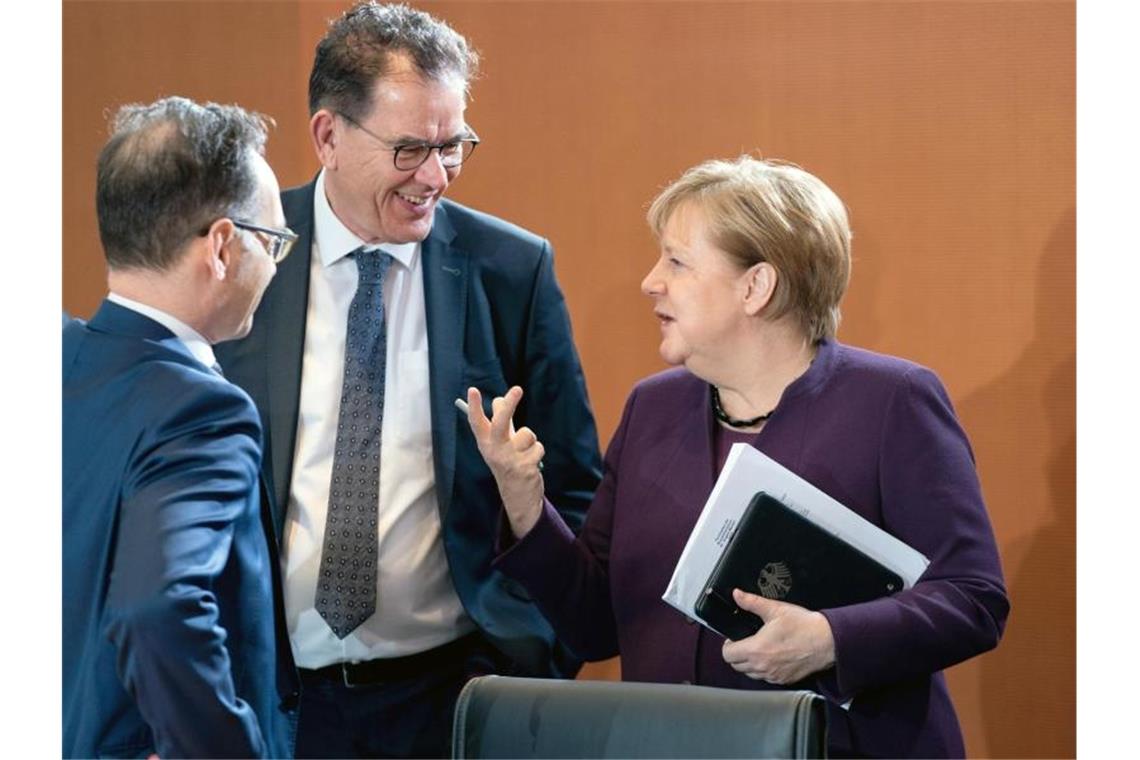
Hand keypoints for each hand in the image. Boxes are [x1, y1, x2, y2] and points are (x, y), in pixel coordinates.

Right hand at [464, 386, 544, 536]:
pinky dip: (537, 452)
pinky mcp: (525, 468)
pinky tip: (531, 463)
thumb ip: (500, 421)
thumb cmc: (508, 462)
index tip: (473, 390)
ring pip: (527, 434)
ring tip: (524, 452)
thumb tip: (499, 399)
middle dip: (509, 405)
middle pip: (501, 423)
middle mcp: (494, 452)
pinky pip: (538, 447)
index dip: (474, 406)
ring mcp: (509, 460)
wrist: (517, 496)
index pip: (476, 423)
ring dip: (530, 440)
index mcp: (485, 444)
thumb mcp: (500, 443)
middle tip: (518, 389)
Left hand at [720, 588, 835, 683]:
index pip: (727, 655)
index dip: (727, 645)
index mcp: (756, 650)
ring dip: (749, 663)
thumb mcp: (775, 609)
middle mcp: (763, 666)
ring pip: (750, 674)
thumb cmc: (804, 626)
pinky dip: (764, 670)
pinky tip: (772, 657)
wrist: (827, 641)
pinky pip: (766, 678)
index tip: (734, 638)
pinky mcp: (784, 680)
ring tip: (759, 649)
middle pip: (736, 666)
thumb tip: (738, 595)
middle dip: (737, 654)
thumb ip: (752, 602)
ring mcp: (774, 676)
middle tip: (746, 642)